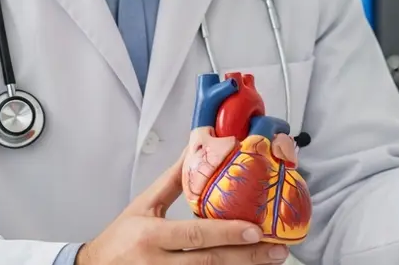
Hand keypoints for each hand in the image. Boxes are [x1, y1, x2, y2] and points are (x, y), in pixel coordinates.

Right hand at [76, 149, 290, 263]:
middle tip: (277, 248)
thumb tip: (198, 146)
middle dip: (246, 256)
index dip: (225, 233)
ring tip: (271, 259)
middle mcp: (157, 263)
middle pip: (208, 262)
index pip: (193, 236)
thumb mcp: (144, 205)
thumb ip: (174, 180)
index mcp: (151, 236)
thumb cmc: (121, 237)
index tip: (254, 229)